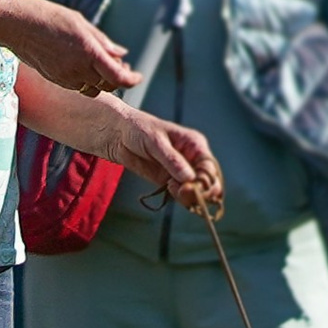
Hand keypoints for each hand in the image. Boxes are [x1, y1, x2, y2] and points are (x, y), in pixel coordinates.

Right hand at [2, 0, 136, 97]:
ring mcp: (64, 76)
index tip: (137, 76)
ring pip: (92, 89)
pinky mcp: (54, 78)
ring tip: (100, 65)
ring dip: (100, 81)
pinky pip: (76, 86)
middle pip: (108, 86)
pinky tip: (81, 65)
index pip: (118, 78)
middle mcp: (77, 69)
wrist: (14, 24)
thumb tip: (121, 53)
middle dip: (117, 79)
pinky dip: (85, 80)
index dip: (132, 80)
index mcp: (89, 52)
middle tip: (121, 66)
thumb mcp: (81, 23)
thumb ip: (102, 41)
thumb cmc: (49, 17)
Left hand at [101, 109, 222, 207]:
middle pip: (208, 182)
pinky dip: (181, 198)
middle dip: (200, 191)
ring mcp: (181, 172)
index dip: (205, 180)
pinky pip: (182, 195)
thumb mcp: (155, 141)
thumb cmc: (138, 129)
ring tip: (172, 189)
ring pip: (197, 191)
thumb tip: (191, 179)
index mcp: (195, 145)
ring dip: (190, 196)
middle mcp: (192, 159)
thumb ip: (172, 160)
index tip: (191, 186)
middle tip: (182, 192)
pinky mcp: (169, 182)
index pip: (210, 167)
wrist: (117, 135)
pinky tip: (169, 190)